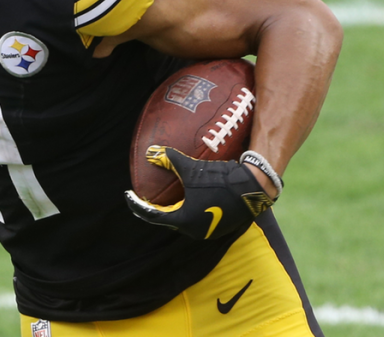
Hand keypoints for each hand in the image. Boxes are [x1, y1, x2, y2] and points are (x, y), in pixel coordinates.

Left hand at [124, 146, 274, 239]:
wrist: (254, 187)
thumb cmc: (220, 180)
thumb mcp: (192, 169)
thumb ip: (169, 160)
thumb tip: (150, 152)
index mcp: (185, 221)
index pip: (152, 216)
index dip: (138, 205)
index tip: (129, 195)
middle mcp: (195, 231)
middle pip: (166, 220)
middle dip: (154, 209)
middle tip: (143, 196)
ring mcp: (208, 232)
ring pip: (181, 221)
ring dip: (171, 210)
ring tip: (161, 197)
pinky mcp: (219, 227)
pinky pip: (195, 220)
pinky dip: (185, 211)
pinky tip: (184, 199)